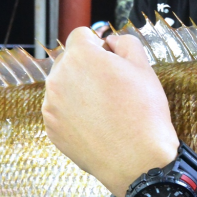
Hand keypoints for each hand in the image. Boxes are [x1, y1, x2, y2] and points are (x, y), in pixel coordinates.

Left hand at [43, 27, 179, 196]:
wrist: (138, 160)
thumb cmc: (144, 114)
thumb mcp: (144, 67)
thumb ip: (124, 42)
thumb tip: (110, 41)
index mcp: (80, 56)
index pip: (82, 35)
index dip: (99, 45)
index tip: (111, 60)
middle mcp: (58, 78)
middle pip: (69, 60)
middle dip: (86, 67)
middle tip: (112, 87)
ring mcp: (52, 106)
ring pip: (63, 87)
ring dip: (79, 91)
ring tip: (105, 110)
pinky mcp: (52, 129)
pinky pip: (60, 112)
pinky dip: (74, 114)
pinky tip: (96, 125)